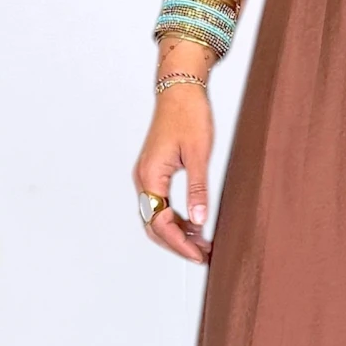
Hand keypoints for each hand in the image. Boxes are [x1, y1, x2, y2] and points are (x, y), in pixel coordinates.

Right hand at [135, 85, 214, 263]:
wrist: (179, 90)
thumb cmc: (188, 115)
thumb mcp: (198, 154)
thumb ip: (197, 190)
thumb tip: (199, 221)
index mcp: (150, 176)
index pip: (160, 223)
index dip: (180, 243)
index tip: (199, 254)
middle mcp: (143, 179)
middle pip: (153, 225)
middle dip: (177, 244)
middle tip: (203, 255)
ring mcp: (146, 176)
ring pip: (156, 217)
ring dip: (176, 233)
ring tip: (202, 243)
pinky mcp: (154, 172)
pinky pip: (160, 204)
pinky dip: (176, 218)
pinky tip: (195, 224)